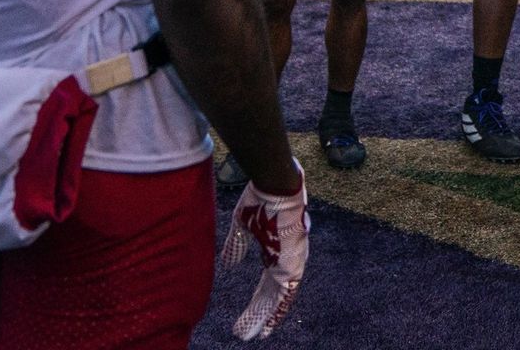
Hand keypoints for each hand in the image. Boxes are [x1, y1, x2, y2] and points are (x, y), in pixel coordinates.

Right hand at [217, 167, 309, 340]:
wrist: (275, 184)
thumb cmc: (261, 198)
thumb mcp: (243, 225)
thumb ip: (236, 245)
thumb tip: (227, 264)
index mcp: (276, 249)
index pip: (269, 280)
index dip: (260, 298)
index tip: (253, 311)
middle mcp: (287, 257)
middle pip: (273, 292)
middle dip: (261, 312)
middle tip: (252, 333)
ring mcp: (292, 260)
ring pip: (280, 297)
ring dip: (267, 316)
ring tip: (255, 335)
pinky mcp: (293, 262)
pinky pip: (286, 294)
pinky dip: (276, 310)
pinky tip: (267, 325)